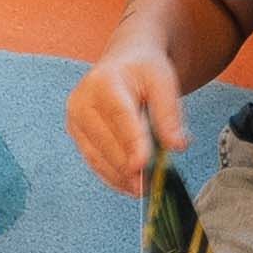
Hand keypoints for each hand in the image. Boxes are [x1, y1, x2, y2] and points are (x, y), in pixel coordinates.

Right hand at [67, 45, 189, 193]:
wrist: (124, 61)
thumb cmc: (144, 70)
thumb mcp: (164, 81)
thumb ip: (170, 113)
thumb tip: (177, 146)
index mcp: (104, 82)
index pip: (119, 116)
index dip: (131, 143)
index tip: (142, 165)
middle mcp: (82, 101)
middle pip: (107, 142)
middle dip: (129, 167)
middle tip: (151, 185)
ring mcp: (75, 120)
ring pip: (98, 157)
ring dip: (121, 178)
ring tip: (144, 190)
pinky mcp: (77, 135)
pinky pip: (94, 162)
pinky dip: (112, 177)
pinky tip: (129, 186)